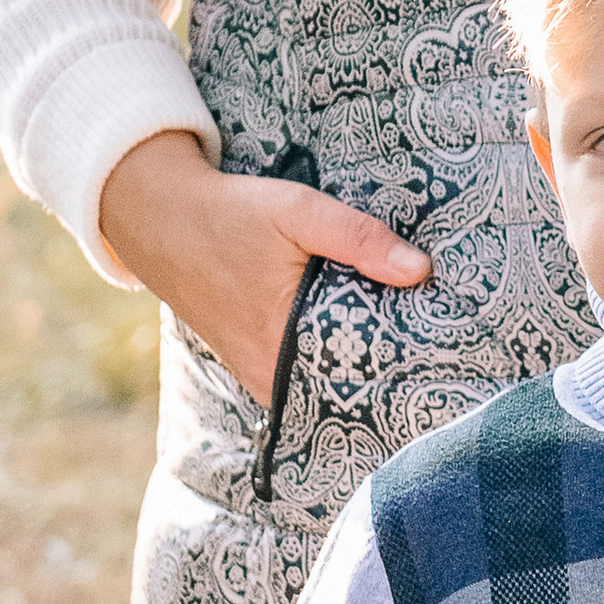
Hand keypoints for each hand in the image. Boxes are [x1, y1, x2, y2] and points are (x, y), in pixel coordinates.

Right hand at [99, 126, 430, 401]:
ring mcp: (257, 375)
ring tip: (416, 357)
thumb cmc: (229, 215)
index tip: (445, 365)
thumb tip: (421, 270)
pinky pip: (303, 379)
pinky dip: (332, 365)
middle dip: (390, 375)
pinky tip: (366, 345)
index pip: (359, 381)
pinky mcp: (252, 365)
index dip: (404, 373)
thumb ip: (358, 239)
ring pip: (324, 387)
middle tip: (443, 364)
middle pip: (346, 391)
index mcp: (280, 345)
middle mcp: (268, 375)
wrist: (158, 217)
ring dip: (361, 371)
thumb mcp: (296, 212)